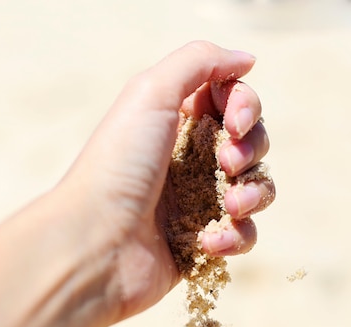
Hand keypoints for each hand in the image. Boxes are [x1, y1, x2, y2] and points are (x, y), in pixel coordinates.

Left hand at [59, 41, 274, 324]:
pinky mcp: (203, 240)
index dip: (246, 107)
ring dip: (254, 193)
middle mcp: (191, 157)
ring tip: (231, 205)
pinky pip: (244, 234)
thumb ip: (200, 61)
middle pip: (252, 142)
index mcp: (178, 120)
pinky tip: (207, 242)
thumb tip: (246, 59)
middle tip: (227, 163)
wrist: (94, 243)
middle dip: (251, 150)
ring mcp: (199, 200)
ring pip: (257, 188)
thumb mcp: (150, 92)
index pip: (234, 102)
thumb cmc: (118, 164)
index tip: (235, 122)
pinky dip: (236, 237)